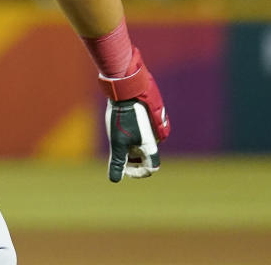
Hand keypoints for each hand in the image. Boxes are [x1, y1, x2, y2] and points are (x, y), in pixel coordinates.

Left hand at [98, 47, 168, 181]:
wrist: (125, 89)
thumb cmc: (122, 117)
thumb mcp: (117, 142)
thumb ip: (117, 162)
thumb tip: (114, 180)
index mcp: (152, 146)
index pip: (150, 168)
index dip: (137, 173)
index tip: (123, 170)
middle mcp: (156, 138)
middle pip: (144, 157)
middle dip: (130, 158)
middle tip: (116, 148)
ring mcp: (153, 127)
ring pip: (141, 144)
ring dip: (128, 146)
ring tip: (116, 134)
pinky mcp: (148, 119)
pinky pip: (139, 132)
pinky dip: (129, 134)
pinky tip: (118, 124)